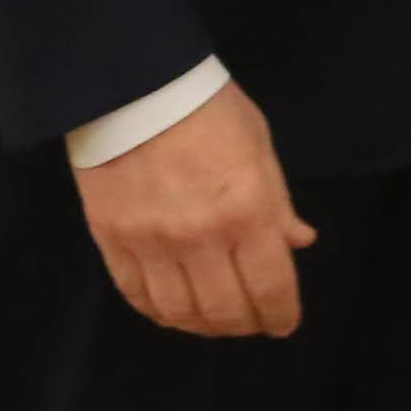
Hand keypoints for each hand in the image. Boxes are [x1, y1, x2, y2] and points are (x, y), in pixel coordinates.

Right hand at [78, 79, 318, 335]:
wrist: (134, 85)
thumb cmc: (209, 110)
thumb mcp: (259, 149)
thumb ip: (278, 203)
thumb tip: (298, 243)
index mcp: (247, 212)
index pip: (270, 288)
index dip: (281, 315)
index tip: (283, 324)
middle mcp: (200, 238)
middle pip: (224, 310)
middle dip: (245, 324)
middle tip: (251, 321)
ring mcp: (151, 243)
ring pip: (179, 312)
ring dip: (202, 325)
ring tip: (213, 319)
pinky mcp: (111, 239)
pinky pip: (136, 294)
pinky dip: (158, 311)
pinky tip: (172, 308)